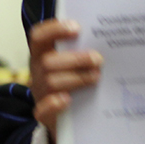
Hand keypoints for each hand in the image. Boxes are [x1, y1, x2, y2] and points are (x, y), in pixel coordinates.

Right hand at [27, 18, 101, 143]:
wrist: (68, 116)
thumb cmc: (73, 79)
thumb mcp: (74, 62)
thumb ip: (83, 48)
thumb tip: (106, 38)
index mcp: (42, 54)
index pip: (39, 37)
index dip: (54, 30)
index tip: (77, 28)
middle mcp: (38, 72)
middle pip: (48, 62)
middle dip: (75, 59)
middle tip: (98, 59)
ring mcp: (40, 93)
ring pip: (51, 82)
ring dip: (76, 78)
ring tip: (96, 77)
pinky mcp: (44, 114)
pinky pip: (42, 109)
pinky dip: (54, 104)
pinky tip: (68, 100)